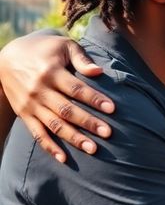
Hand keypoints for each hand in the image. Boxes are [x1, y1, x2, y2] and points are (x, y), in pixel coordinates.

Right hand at [0, 31, 112, 161]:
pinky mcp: (24, 115)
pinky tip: (64, 158)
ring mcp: (31, 105)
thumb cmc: (44, 50)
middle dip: (88, 122)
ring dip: (73, 138)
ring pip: (54, 125)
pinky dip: (49, 147)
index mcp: (51, 72)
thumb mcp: (62, 46)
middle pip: (67, 110)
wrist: (5, 59)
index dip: (94, 99)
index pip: (76, 88)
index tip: (113, 108)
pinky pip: (37, 134)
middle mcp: (40, 90)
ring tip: (93, 149)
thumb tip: (99, 71)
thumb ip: (81, 58)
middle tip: (108, 133)